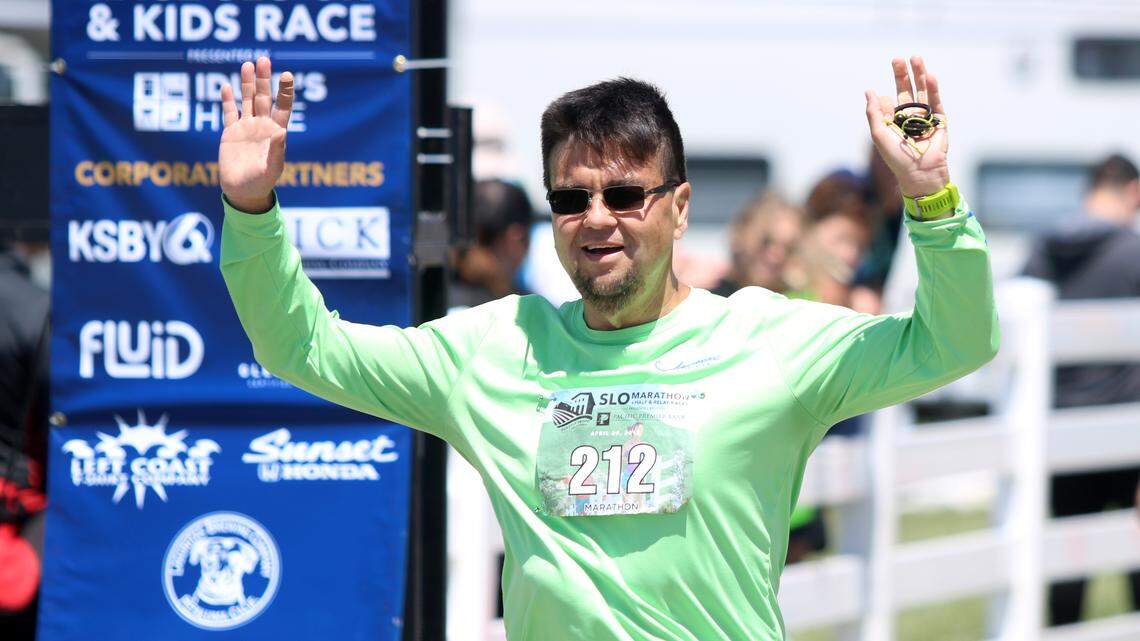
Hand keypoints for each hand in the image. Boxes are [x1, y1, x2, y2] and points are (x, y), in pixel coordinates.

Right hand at [219, 56, 293, 212]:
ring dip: (247, 83)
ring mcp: (246, 128)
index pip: (283, 107)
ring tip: (247, 64)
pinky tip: (226, 85)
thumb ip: (277, 151)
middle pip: (264, 98)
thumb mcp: (272, 169)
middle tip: (263, 58)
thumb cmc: (261, 183)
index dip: (285, 91)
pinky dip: (227, 100)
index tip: (287, 74)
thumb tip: (282, 131)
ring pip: (247, 100)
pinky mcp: (230, 133)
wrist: (242, 192)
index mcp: (275, 133)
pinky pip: (229, 113)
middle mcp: (262, 126)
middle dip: (264, 79)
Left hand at [865, 56, 949, 197]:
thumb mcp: (878, 133)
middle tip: (897, 59)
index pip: (890, 101)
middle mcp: (909, 117)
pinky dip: (933, 88)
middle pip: (906, 91)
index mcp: (893, 121)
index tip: (883, 98)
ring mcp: (925, 118)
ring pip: (921, 92)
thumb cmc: (896, 157)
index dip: (885, 97)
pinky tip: (929, 75)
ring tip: (915, 58)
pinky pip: (936, 101)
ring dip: (919, 75)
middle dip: (902, 75)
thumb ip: (873, 112)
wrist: (919, 172)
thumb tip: (869, 90)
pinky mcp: (940, 120)